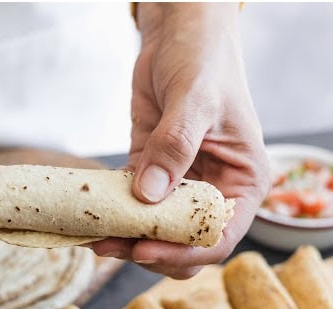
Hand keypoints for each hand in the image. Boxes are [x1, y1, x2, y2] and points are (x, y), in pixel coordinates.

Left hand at [92, 3, 269, 278]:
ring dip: (125, 238)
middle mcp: (215, 190)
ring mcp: (182, 185)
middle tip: (110, 244)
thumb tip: (150, 194)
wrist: (179, 33)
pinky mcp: (152, 173)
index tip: (143, 250)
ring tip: (94, 237)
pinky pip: (132, 206)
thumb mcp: (195, 99)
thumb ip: (176, 146)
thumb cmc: (203, 58)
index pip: (218, 237)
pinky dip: (113, 215)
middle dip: (149, 251)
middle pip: (184, 243)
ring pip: (155, 232)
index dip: (182, 252)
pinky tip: (89, 218)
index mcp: (243, 182)